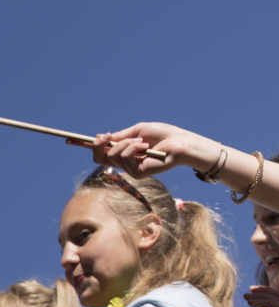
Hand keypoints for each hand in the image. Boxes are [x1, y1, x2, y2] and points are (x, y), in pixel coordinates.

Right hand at [89, 122, 220, 177]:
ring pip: (110, 157)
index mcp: (124, 151)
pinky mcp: (138, 174)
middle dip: (98, 145)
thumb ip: (119, 137)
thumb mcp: (137, 132)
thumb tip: (100, 138)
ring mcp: (131, 169)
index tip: (70, 139)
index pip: (100, 151)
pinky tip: (145, 147)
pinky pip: (124, 159)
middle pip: (99, 158)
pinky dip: (132, 149)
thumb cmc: (164, 135)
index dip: (85, 145)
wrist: (181, 143)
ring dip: (124, 145)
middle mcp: (125, 162)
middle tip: (105, 136)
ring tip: (142, 141)